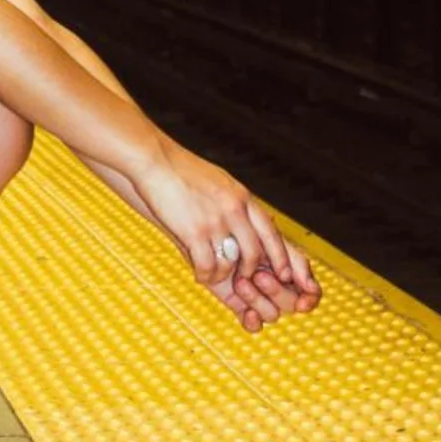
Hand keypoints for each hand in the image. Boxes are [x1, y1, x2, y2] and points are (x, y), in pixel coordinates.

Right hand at [131, 140, 321, 331]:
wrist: (155, 162)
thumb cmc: (182, 171)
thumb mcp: (219, 181)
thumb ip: (235, 201)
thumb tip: (246, 218)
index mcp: (241, 196)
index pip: (271, 231)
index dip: (280, 256)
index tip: (285, 274)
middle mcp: (233, 209)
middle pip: (254, 252)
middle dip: (249, 272)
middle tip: (240, 280)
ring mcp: (215, 221)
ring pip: (230, 263)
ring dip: (222, 275)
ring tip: (212, 274)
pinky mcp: (194, 232)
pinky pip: (208, 266)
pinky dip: (204, 275)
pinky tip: (198, 273)